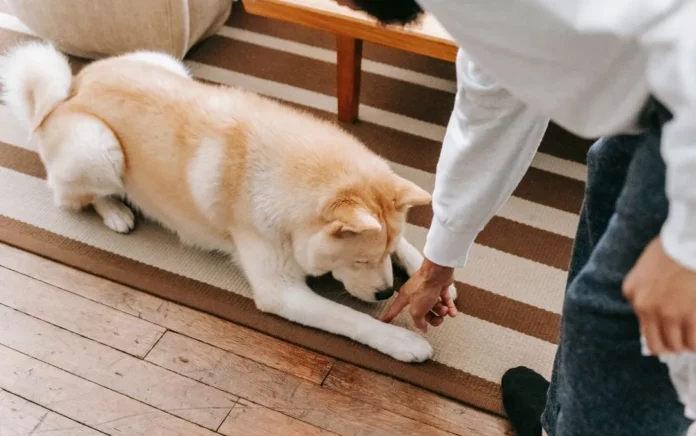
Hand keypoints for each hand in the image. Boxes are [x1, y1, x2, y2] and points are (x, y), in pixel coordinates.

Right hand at [381, 258, 457, 331]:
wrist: (438, 273)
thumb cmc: (424, 287)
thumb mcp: (417, 310)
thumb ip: (418, 321)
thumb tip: (423, 327)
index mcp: (406, 298)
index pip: (395, 309)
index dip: (389, 316)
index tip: (383, 321)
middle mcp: (416, 294)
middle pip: (422, 312)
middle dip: (432, 318)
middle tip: (438, 320)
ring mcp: (428, 291)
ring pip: (435, 307)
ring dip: (442, 312)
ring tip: (445, 311)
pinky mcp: (440, 288)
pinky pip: (445, 301)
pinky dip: (450, 308)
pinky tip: (453, 313)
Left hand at [623, 237, 695, 353]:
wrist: (690, 241)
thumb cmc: (672, 247)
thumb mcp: (645, 266)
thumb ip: (643, 286)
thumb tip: (656, 310)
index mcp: (631, 292)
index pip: (640, 324)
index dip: (657, 328)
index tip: (668, 328)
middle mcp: (646, 307)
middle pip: (656, 343)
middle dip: (670, 344)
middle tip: (682, 339)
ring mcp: (669, 313)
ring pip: (676, 345)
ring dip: (686, 344)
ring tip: (692, 336)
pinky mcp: (691, 317)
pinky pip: (694, 343)